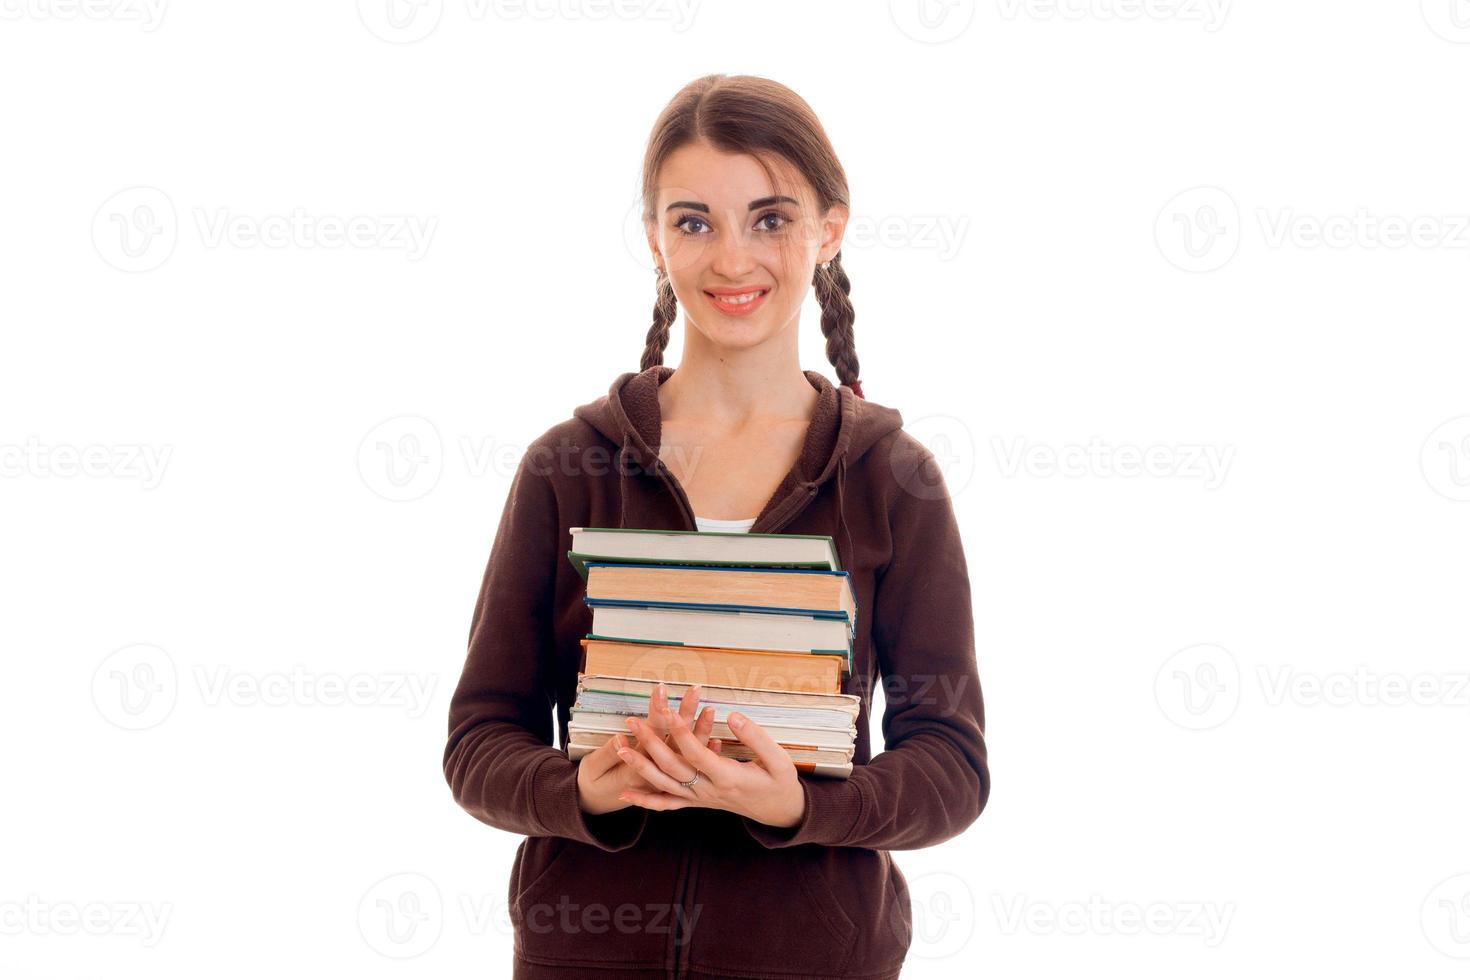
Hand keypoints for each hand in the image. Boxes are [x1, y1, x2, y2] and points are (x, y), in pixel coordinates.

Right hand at [575, 680, 718, 815]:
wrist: (594, 805)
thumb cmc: (591, 784)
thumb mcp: (592, 769)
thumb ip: (606, 755)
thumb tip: (618, 740)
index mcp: (636, 770)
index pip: (650, 736)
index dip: (657, 711)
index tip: (663, 689)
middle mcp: (654, 774)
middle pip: (673, 740)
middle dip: (684, 712)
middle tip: (694, 690)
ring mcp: (664, 781)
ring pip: (686, 755)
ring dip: (699, 731)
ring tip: (709, 709)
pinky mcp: (670, 785)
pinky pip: (693, 772)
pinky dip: (705, 756)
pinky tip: (718, 741)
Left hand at [616, 684, 806, 829]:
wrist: (780, 811)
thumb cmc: (780, 782)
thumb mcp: (778, 759)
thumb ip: (755, 737)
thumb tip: (732, 715)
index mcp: (728, 778)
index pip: (698, 755)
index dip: (682, 733)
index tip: (669, 712)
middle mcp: (709, 791)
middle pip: (673, 767)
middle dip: (650, 743)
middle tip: (633, 721)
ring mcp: (700, 799)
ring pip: (663, 785)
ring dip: (639, 766)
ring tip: (619, 747)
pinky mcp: (696, 802)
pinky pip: (667, 804)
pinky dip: (645, 800)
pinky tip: (625, 795)